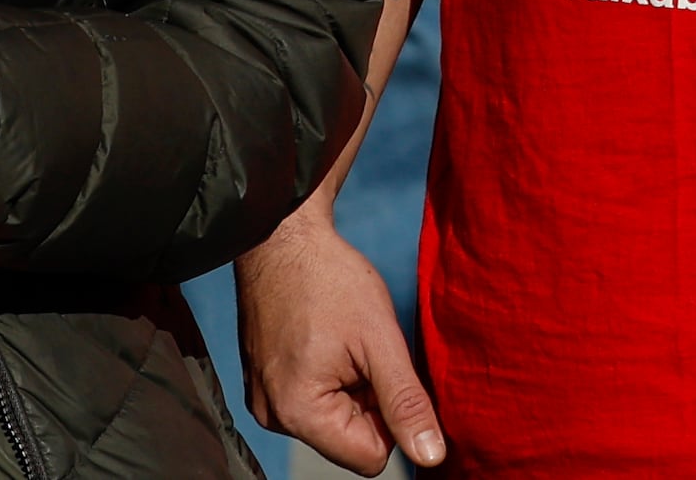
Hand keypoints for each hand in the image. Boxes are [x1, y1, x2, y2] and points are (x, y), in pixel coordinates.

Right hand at [245, 202, 447, 471]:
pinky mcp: (264, 385)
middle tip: (364, 350)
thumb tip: (431, 456)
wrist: (282, 238)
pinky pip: (313, 402)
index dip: (391, 418)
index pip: (371, 457)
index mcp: (299, 413)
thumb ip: (406, 402)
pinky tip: (327, 340)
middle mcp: (274, 417)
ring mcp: (265, 401)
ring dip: (351, 388)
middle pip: (350, 440)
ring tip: (344, 341)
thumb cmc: (329, 281)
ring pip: (334, 420)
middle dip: (369, 401)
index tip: (385, 371)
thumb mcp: (380, 340)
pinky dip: (331, 378)